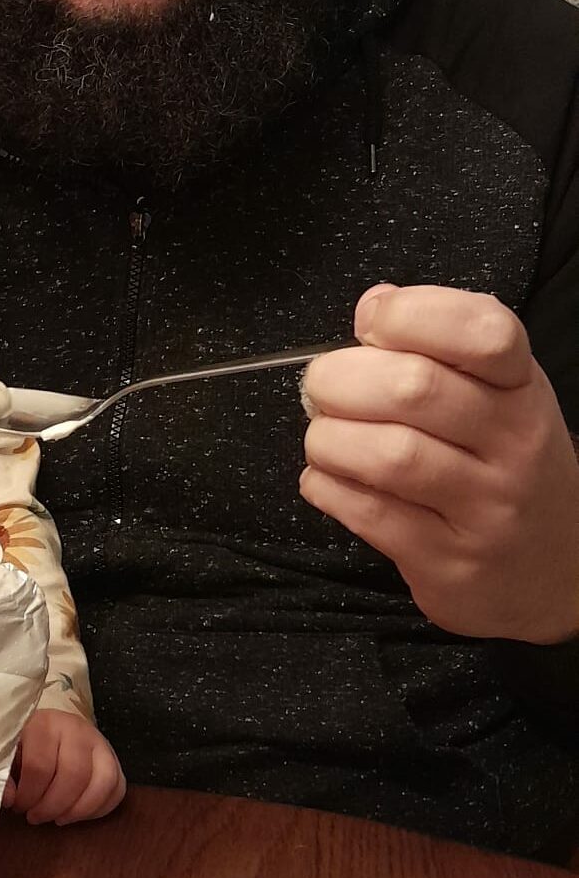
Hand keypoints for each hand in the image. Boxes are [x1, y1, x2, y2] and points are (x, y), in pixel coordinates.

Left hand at [3, 709, 125, 824]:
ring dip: (79, 810)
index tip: (18, 807)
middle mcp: (77, 728)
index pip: (40, 766)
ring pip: (103, 780)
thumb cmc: (24, 746)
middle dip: (53, 806)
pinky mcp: (113, 757)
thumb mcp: (7, 757)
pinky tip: (77, 814)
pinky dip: (100, 809)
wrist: (47, 729)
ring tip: (58, 818)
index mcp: (45, 723)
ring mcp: (100, 741)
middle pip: (74, 775)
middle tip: (36, 817)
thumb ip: (3, 778)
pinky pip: (118, 787)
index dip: (28, 795)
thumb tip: (9, 799)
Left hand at [299, 283, 578, 642]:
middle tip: (321, 387)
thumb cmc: (500, 465)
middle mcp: (515, 446)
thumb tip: (374, 304)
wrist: (556, 572)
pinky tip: (327, 479)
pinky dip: (328, 487)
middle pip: (414, 388)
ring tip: (324, 438)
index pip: (482, 332)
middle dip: (341, 379)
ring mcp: (486, 510)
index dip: (410, 314)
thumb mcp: (494, 395)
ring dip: (329, 439)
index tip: (370, 323)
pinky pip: (370, 514)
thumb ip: (435, 343)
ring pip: (389, 455)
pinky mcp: (451, 564)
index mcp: (521, 388)